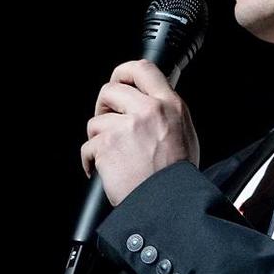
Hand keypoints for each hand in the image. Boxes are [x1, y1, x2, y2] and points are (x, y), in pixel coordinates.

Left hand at [80, 59, 199, 205]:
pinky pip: (88, 146)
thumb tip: (149, 101)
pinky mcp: (106, 145)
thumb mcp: (185, 132)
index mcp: (170, 105)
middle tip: (108, 120)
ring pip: (96, 121)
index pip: (143, 68)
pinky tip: (104, 170)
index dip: (124, 72)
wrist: (168, 204)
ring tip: (113, 156)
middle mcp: (148, 110)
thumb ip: (166, 111)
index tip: (118, 80)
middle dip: (104, 105)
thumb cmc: (177, 175)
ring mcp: (125, 127)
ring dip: (99, 138)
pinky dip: (91, 160)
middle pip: (110, 89)